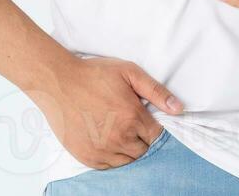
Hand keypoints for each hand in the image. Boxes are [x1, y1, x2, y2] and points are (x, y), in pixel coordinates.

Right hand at [31, 54, 181, 169]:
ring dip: (129, 150)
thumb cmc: (94, 75)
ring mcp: (102, 150)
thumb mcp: (129, 73)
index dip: (155, 128)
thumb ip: (156, 91)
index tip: (147, 121)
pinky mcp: (88, 157)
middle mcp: (119, 138)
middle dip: (142, 138)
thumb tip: (179, 108)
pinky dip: (112, 157)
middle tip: (131, 123)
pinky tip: (108, 141)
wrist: (59, 83)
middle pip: (144, 150)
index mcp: (133, 117)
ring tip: (119, 132)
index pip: (157, 136)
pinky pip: (109, 166)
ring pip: (128, 161)